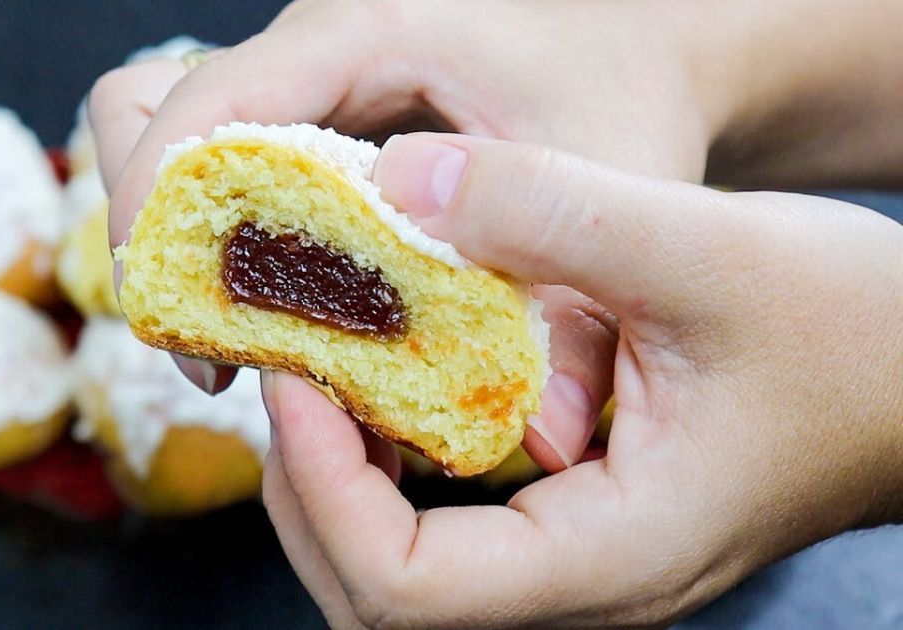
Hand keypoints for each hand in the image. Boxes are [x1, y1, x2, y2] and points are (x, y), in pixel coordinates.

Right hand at [92, 0, 722, 468]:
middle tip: (204, 341)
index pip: (206, 101)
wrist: (631, 37)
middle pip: (146, 110)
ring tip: (237, 344)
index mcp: (367, 33)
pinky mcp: (315, 121)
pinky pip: (230, 172)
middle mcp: (313, 49)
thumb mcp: (612, 186)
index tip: (167, 313)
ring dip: (183, 244)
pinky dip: (232, 247)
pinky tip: (289, 319)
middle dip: (151, 230)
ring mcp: (306, 83)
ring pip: (177, 143)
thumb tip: (544, 436)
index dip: (155, 201)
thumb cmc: (619, 83)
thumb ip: (577, 315)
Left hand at [260, 133, 902, 627]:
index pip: (407, 589)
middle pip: (375, 596)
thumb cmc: (856, 335)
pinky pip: (441, 532)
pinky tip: (392, 382)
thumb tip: (400, 184)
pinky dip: (387, 465)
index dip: (323, 486)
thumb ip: (554, 213)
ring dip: (337, 476)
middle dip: (308, 485)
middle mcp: (581, 586)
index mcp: (611, 554)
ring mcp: (572, 567)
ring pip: (398, 572)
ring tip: (329, 367)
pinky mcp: (570, 530)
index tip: (299, 375)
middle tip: (296, 363)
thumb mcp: (710, 250)